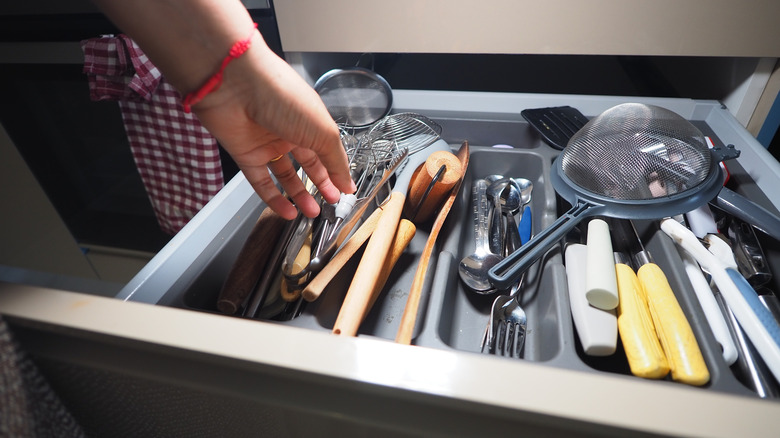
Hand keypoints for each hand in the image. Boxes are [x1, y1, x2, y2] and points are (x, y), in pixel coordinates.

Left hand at [191, 33, 354, 219]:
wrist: (236, 85)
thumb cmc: (282, 95)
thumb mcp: (322, 129)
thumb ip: (336, 160)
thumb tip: (347, 182)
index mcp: (310, 120)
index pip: (327, 150)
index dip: (337, 171)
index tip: (346, 190)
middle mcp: (288, 130)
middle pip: (307, 164)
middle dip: (320, 184)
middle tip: (330, 202)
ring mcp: (266, 143)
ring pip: (285, 176)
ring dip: (298, 195)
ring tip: (312, 212)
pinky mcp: (245, 154)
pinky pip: (261, 182)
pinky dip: (274, 199)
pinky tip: (288, 212)